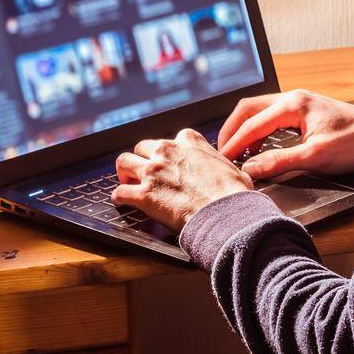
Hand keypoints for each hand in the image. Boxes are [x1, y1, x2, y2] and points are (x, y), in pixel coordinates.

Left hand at [112, 128, 252, 231]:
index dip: (169, 154)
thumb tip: (234, 175)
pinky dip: (120, 197)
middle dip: (142, 159)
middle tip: (145, 172)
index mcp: (189, 141)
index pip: (171, 140)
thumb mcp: (233, 169)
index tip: (171, 163)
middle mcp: (167, 151)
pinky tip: (122, 201)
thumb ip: (222, 167)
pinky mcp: (144, 195)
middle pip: (142, 147)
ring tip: (128, 181)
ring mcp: (153, 172)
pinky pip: (120, 192)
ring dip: (125, 172)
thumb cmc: (233, 193)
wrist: (225, 213)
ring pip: (123, 162)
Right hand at [217, 89, 353, 180]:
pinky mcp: (305, 110)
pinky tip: (258, 146)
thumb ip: (280, 161)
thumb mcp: (315, 156)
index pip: (252, 124)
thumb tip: (251, 169)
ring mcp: (299, 101)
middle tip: (222, 153)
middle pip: (249, 109)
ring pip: (259, 110)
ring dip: (245, 129)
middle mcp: (293, 97)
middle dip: (232, 130)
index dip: (234, 144)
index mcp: (294, 104)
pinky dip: (258, 129)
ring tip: (236, 152)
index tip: (222, 161)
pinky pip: (271, 115)